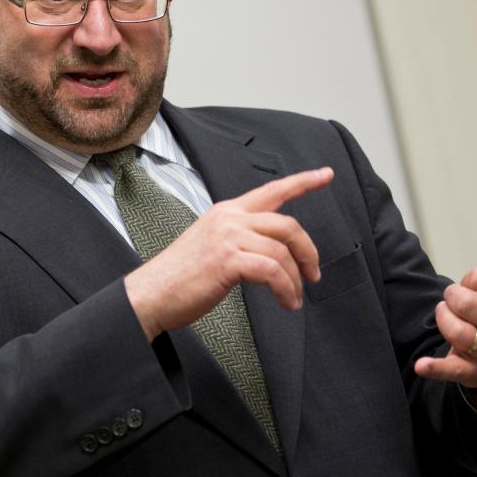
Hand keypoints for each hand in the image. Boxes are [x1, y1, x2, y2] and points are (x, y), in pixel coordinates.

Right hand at [124, 167, 334, 340]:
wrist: (150, 294)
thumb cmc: (177, 277)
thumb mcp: (209, 245)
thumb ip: (237, 239)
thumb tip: (270, 252)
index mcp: (225, 212)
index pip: (271, 191)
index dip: (302, 182)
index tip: (326, 175)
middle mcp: (228, 218)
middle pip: (287, 224)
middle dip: (307, 251)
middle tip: (313, 275)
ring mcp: (228, 237)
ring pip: (282, 251)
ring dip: (294, 279)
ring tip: (293, 298)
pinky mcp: (228, 259)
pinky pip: (273, 271)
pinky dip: (285, 289)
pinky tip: (285, 302)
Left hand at [414, 213, 476, 400]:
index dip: (473, 279)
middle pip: (464, 301)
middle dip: (455, 298)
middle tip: (465, 305)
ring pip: (455, 328)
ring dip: (444, 320)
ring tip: (453, 319)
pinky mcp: (475, 372)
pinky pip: (452, 369)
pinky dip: (435, 368)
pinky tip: (422, 366)